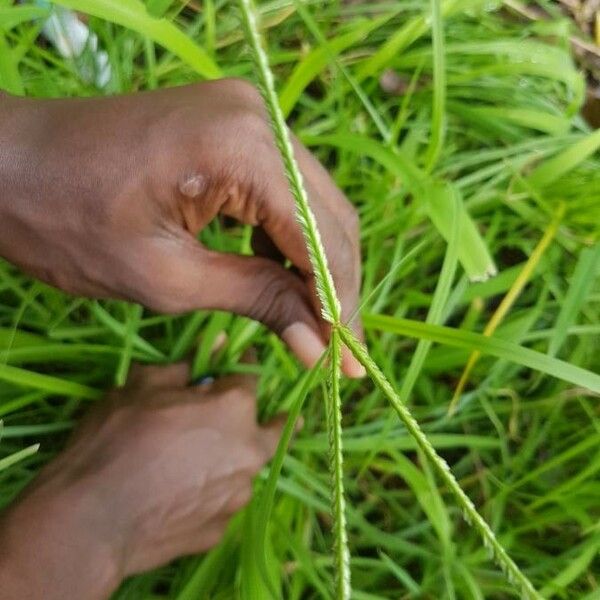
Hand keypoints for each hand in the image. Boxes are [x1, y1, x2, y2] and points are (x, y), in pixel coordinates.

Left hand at [0, 82, 362, 375]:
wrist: (8, 164)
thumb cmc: (68, 224)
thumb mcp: (168, 278)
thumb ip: (256, 302)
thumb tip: (317, 348)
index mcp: (242, 147)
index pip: (319, 237)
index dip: (339, 306)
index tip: (350, 365)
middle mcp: (260, 119)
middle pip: (328, 217)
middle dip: (337, 288)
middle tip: (339, 351)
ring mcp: (249, 117)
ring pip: (312, 205)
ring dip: (317, 266)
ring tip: (317, 323)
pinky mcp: (235, 129)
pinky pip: (283, 191)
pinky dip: (289, 239)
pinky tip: (285, 280)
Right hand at [0, 362, 284, 598]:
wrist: (91, 519)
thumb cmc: (116, 439)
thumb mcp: (143, 387)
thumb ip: (186, 365)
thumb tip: (220, 342)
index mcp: (234, 409)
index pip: (251, 376)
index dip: (243, 364)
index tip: (240, 360)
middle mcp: (248, 451)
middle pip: (275, 429)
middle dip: (275, 418)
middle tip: (269, 414)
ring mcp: (237, 495)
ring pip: (248, 468)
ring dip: (237, 457)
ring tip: (209, 457)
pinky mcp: (219, 529)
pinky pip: (222, 502)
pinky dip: (212, 492)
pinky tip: (186, 493)